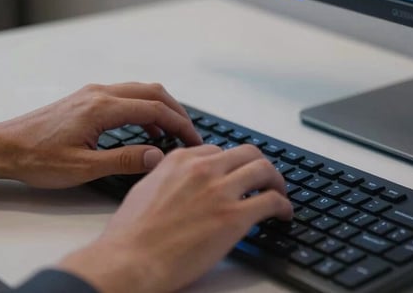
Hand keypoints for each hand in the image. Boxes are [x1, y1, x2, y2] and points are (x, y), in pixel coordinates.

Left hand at [0, 83, 201, 187]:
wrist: (3, 147)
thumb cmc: (37, 159)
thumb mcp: (83, 168)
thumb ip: (124, 160)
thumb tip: (158, 156)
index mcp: (102, 108)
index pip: (155, 110)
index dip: (180, 125)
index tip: (194, 140)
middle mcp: (100, 93)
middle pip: (153, 92)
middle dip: (176, 112)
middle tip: (190, 135)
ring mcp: (92, 93)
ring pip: (140, 91)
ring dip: (161, 108)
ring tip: (172, 134)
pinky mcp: (86, 98)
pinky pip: (126, 95)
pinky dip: (144, 108)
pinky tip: (145, 130)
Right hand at [58, 144, 293, 292]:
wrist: (129, 261)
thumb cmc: (129, 235)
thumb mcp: (144, 189)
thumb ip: (165, 177)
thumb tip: (176, 178)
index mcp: (180, 161)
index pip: (218, 151)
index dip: (231, 164)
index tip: (237, 174)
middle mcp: (202, 169)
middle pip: (247, 153)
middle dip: (260, 166)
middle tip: (266, 180)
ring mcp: (220, 191)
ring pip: (264, 170)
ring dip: (277, 182)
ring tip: (280, 194)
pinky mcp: (234, 217)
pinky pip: (272, 201)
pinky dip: (284, 206)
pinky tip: (284, 214)